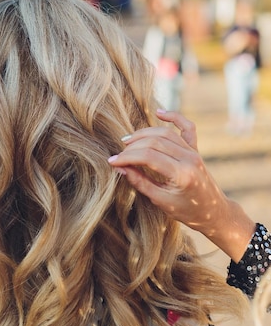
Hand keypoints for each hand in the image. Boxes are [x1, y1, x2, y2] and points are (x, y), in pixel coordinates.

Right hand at [108, 110, 255, 260]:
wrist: (214, 213)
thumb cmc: (187, 211)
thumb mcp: (161, 201)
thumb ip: (140, 182)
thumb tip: (120, 168)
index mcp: (181, 174)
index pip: (148, 157)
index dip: (127, 158)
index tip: (112, 162)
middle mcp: (189, 159)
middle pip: (154, 142)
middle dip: (132, 147)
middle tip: (118, 155)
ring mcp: (194, 152)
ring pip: (165, 133)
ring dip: (143, 134)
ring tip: (127, 142)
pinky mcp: (195, 149)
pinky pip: (186, 127)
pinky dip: (173, 117)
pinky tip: (158, 112)